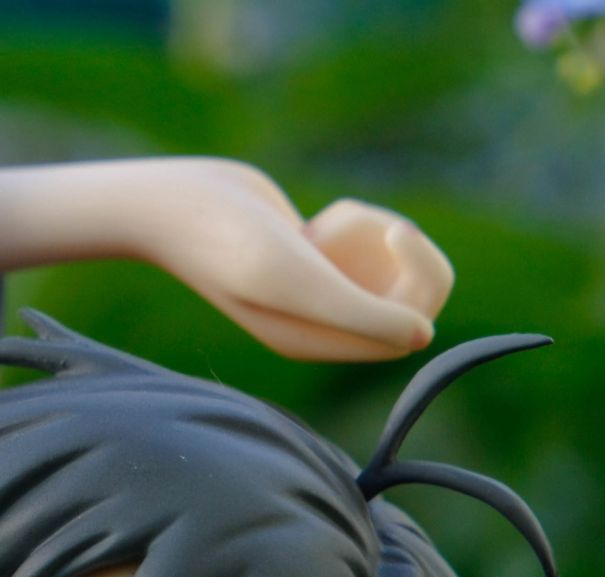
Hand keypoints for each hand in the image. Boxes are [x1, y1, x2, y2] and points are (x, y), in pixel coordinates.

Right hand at [135, 158, 452, 361]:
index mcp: (325, 344)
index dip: (421, 280)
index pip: (413, 328)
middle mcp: (326, 327)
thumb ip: (362, 314)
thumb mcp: (301, 279)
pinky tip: (313, 224)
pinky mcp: (315, 262)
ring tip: (326, 225)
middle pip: (410, 300)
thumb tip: (424, 336)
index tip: (396, 233)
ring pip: (388, 269)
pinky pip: (363, 246)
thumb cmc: (233, 242)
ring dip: (373, 233)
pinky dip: (353, 224)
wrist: (180, 205)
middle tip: (378, 226)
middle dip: (404, 254)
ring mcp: (320, 295)